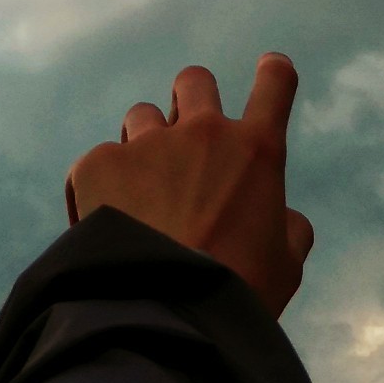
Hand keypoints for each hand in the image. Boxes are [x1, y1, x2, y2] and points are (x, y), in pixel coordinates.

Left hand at [66, 54, 315, 318]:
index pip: (275, 85)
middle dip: (191, 101)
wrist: (166, 314)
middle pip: (194, 81)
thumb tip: (282, 217)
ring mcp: (148, 144)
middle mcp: (204, 132)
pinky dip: (99, 188)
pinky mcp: (98, 164)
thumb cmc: (237, 295)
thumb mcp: (286, 263)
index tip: (269, 69)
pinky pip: (97, 161)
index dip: (272, 74)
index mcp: (257, 151)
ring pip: (141, 116)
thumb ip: (287, 227)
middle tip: (185, 135)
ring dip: (144, 145)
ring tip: (140, 193)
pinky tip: (101, 226)